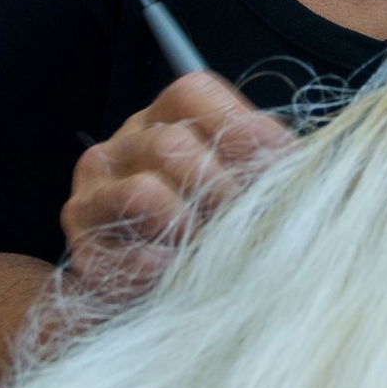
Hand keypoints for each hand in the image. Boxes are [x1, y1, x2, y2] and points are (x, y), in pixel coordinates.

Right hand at [61, 73, 291, 300]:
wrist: (154, 295)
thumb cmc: (209, 228)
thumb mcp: (240, 185)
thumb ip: (266, 165)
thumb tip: (302, 163)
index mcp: (164, 118)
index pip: (191, 92)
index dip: (237, 125)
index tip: (278, 163)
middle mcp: (122, 146)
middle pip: (171, 143)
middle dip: (221, 189)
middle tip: (247, 222)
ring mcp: (93, 195)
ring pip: (145, 193)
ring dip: (190, 228)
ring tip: (211, 251)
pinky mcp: (84, 248)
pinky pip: (125, 254)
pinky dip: (164, 268)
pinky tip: (180, 275)